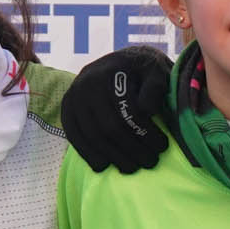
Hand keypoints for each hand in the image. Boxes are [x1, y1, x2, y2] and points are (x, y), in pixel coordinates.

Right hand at [62, 46, 171, 173]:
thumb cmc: (143, 69)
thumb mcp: (156, 70)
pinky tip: (103, 166)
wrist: (120, 60)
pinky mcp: (66, 108)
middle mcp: (87, 83)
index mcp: (111, 72)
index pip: (128, 110)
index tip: (162, 146)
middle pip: (109, 126)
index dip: (146, 132)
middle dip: (132, 149)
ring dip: (113, 156)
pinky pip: (74, 135)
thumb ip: (155, 87)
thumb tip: (146, 110)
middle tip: (151, 162)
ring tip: (132, 168)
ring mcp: (73, 96)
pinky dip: (87, 153)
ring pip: (92, 135)